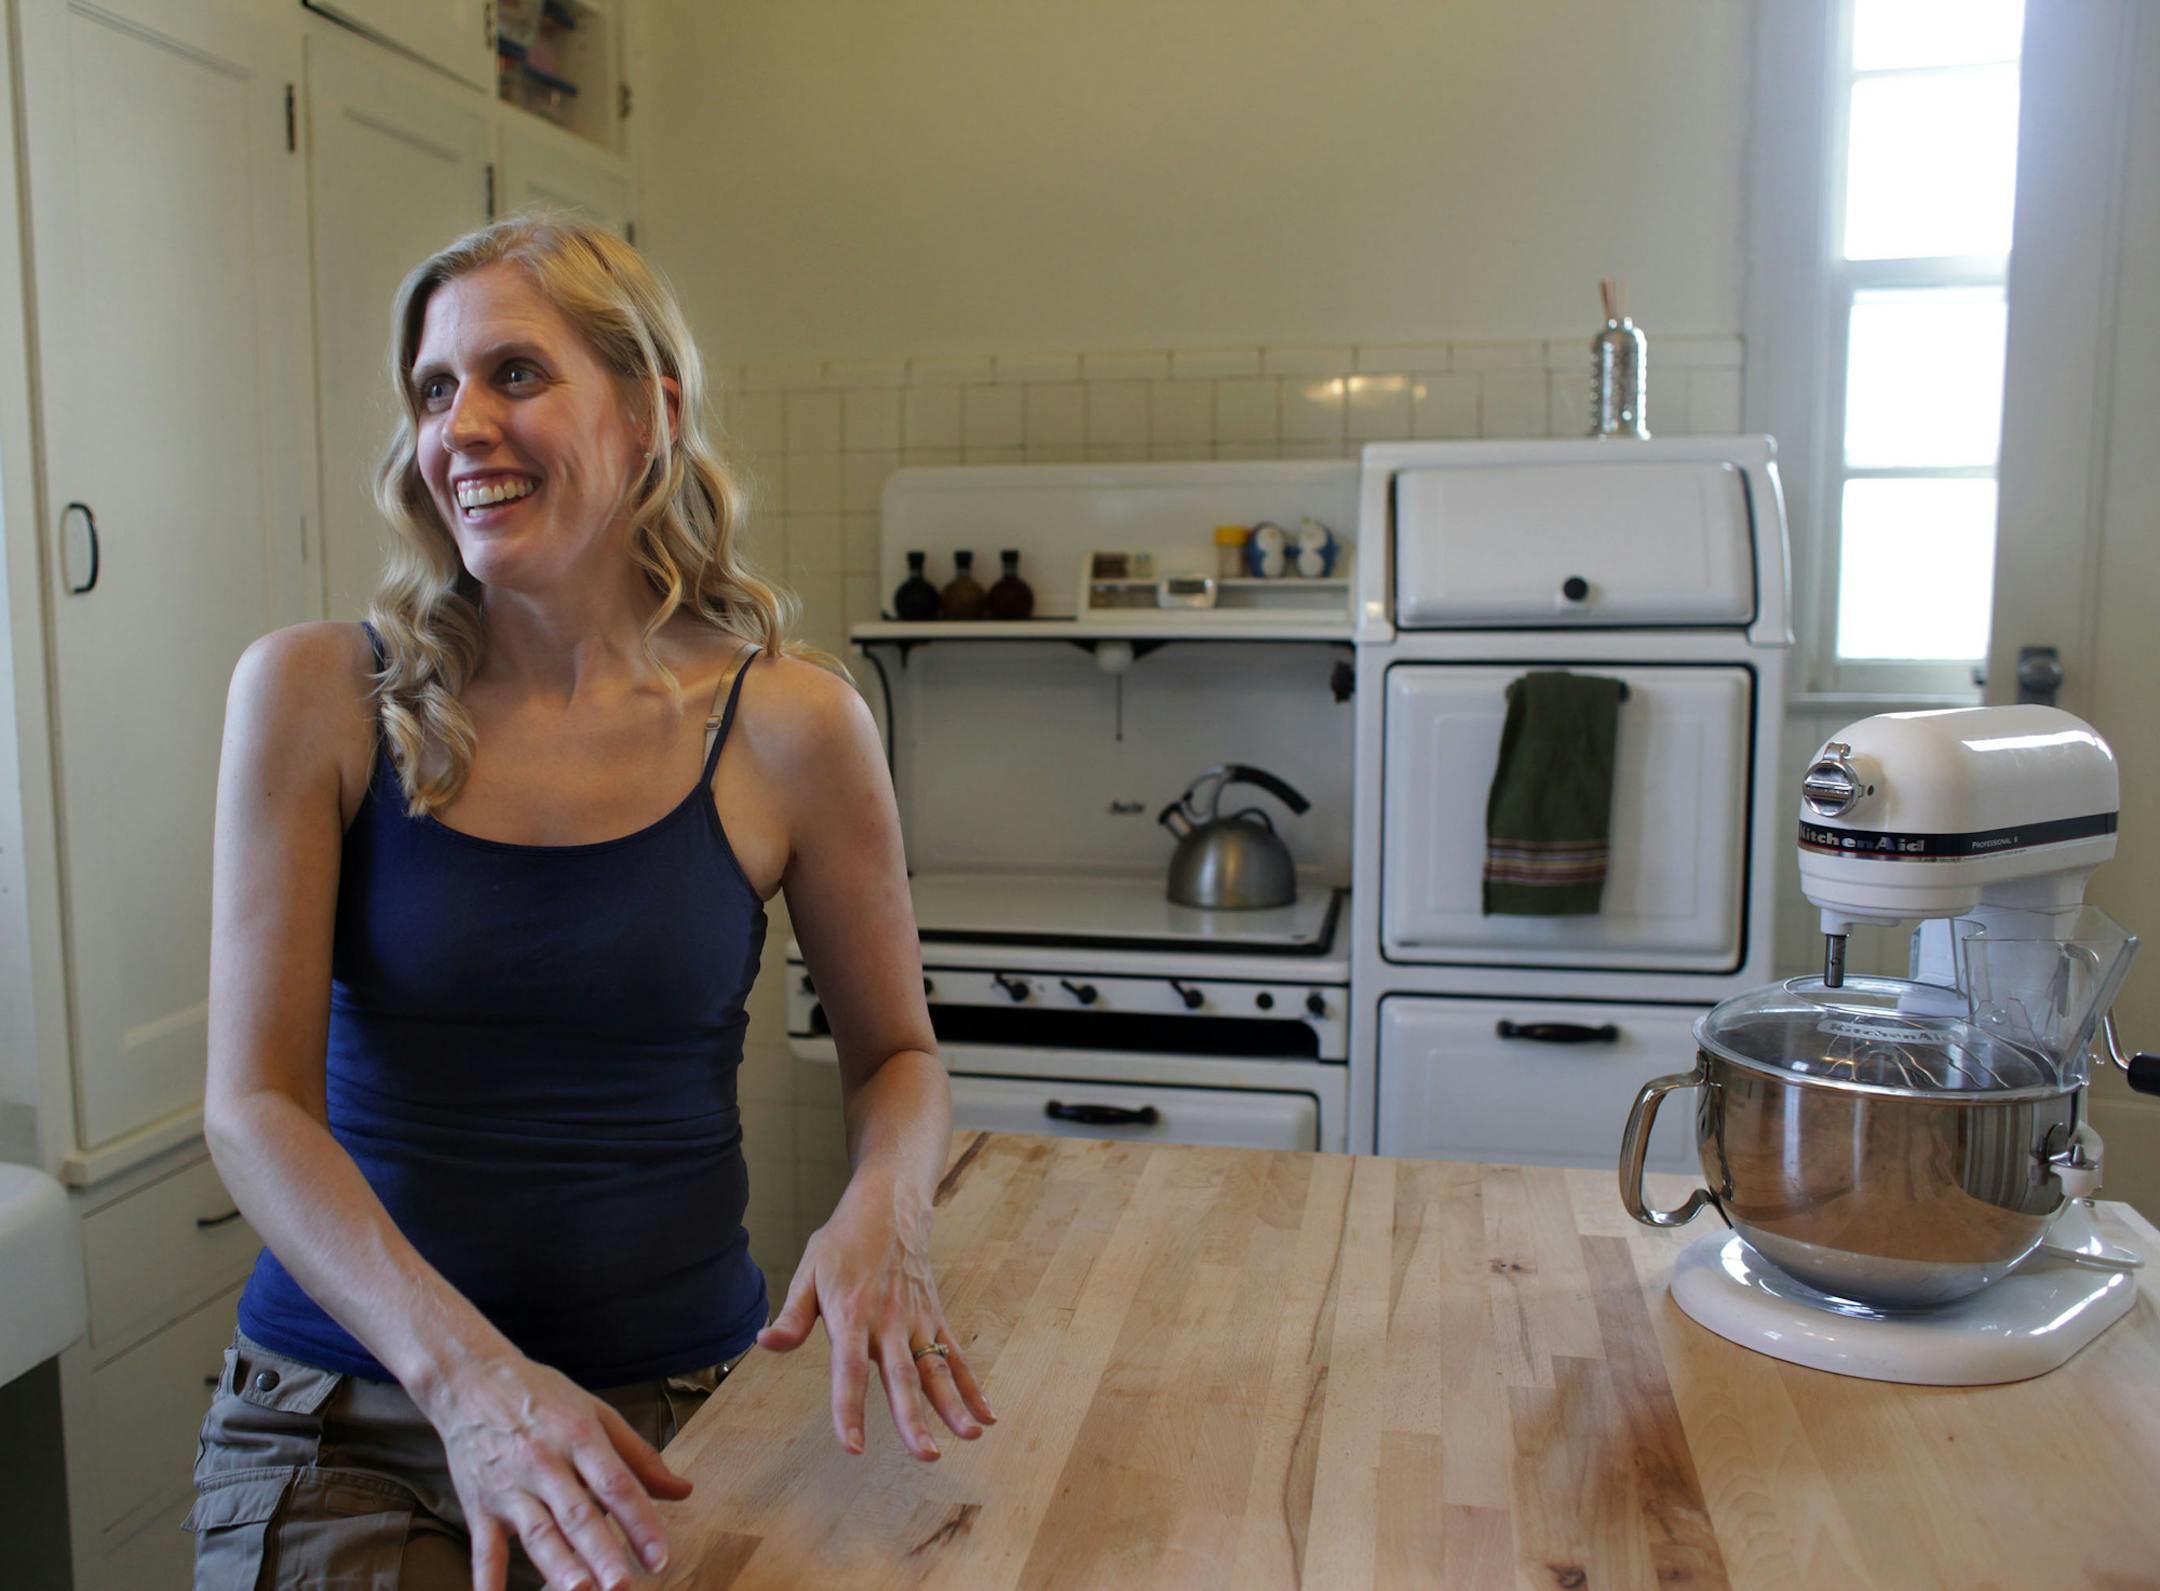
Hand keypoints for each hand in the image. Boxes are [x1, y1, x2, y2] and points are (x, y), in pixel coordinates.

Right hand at [421, 1351, 692, 1590]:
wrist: (471, 1380)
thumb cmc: (542, 1397)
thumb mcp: (596, 1413)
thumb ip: (639, 1456)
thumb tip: (683, 1491)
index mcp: (579, 1436)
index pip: (616, 1484)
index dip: (641, 1522)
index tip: (661, 1558)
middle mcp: (545, 1464)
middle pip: (578, 1514)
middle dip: (602, 1553)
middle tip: (624, 1586)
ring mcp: (509, 1488)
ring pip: (538, 1533)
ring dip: (558, 1567)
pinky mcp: (479, 1506)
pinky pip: (484, 1549)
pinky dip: (488, 1579)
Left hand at [755, 1169, 994, 1458]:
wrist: (890, 1205)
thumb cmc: (843, 1242)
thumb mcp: (809, 1271)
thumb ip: (792, 1315)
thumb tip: (764, 1344)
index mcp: (852, 1314)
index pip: (849, 1370)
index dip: (850, 1409)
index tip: (853, 1447)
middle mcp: (889, 1321)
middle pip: (902, 1376)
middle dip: (913, 1417)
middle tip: (926, 1454)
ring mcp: (917, 1320)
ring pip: (936, 1369)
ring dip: (953, 1405)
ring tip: (970, 1436)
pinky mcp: (935, 1318)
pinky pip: (956, 1356)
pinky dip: (972, 1386)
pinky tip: (985, 1415)